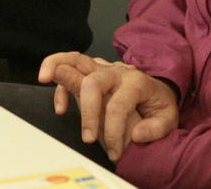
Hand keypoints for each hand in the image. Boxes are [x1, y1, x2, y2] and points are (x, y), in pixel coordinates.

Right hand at [39, 52, 179, 160]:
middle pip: (94, 81)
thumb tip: (136, 134)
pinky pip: (69, 69)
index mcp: (136, 82)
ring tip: (43, 77)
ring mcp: (101, 69)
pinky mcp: (90, 73)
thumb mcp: (168, 117)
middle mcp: (116, 71)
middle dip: (87, 111)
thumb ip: (156, 127)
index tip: (114, 151)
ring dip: (57, 65)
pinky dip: (59, 84)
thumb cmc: (158, 105)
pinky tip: (60, 108)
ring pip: (76, 59)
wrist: (156, 90)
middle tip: (87, 137)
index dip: (113, 131)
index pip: (118, 105)